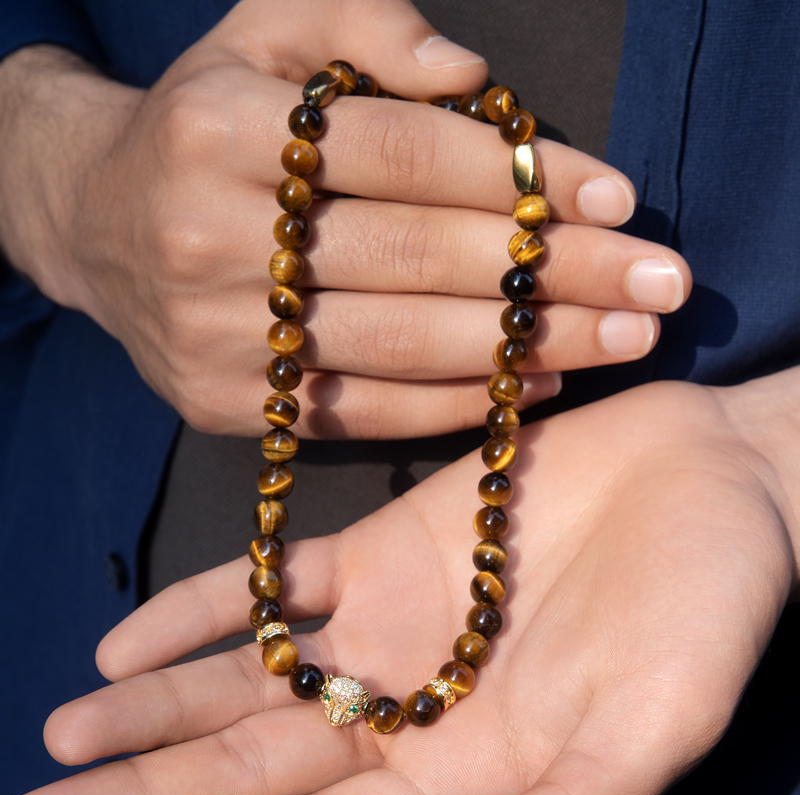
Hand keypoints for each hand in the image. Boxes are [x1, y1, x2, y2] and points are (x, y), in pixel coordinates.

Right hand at [0, 0, 689, 438]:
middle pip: (418, 258)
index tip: (617, 201)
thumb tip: (472, 81)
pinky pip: (364, 410)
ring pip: (401, 344)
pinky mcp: (229, 403)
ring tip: (620, 338)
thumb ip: (363, 26)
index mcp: (226, 131)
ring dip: (525, 345)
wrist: (97, 223)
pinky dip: (459, 402)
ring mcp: (220, 335)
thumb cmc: (203, 123)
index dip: (521, 176)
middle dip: (551, 271)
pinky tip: (534, 384)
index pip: (409, 154)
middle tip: (657, 285)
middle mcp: (214, 238)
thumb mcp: (265, 35)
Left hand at [30, 369, 799, 794]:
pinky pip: (279, 583)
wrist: (709, 480)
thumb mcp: (641, 731)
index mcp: (467, 775)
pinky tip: (129, 643)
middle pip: (256, 773)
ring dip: (158, 716)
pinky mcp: (388, 546)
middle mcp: (412, 709)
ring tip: (66, 739)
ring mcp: (392, 623)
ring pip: (251, 684)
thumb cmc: (704, 610)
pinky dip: (208, 611)